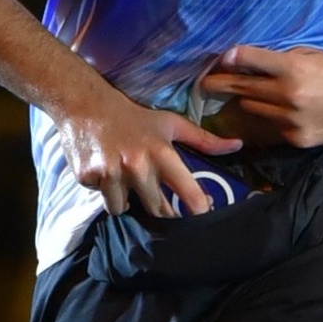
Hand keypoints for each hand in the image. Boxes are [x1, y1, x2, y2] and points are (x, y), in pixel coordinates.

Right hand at [51, 78, 234, 218]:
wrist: (86, 105)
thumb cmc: (133, 117)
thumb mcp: (170, 124)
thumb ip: (204, 139)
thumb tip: (236, 145)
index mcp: (162, 153)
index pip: (188, 193)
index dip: (198, 210)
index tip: (202, 216)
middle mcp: (138, 166)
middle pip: (158, 210)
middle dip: (159, 208)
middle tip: (155, 196)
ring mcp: (112, 173)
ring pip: (124, 209)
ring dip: (125, 200)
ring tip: (123, 176)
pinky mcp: (89, 178)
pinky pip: (103, 200)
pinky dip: (104, 190)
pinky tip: (104, 170)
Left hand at [195, 44, 322, 146]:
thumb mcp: (312, 54)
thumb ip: (281, 58)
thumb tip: (249, 59)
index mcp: (293, 68)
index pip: (249, 61)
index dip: (230, 59)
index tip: (218, 60)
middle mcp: (289, 95)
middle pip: (242, 89)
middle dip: (222, 84)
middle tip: (206, 82)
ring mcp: (292, 120)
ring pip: (253, 109)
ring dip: (249, 100)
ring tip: (247, 94)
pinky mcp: (298, 139)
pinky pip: (273, 126)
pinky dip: (273, 117)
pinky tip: (284, 110)